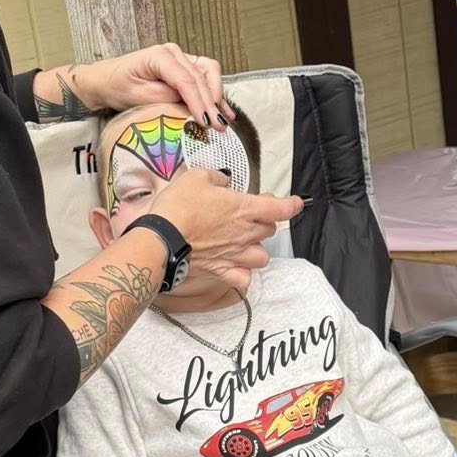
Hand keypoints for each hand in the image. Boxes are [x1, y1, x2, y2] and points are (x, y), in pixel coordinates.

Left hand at [73, 45, 233, 128]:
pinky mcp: (184, 67)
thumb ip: (165, 99)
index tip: (205, 122)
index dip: (198, 102)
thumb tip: (190, 107)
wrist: (107, 80)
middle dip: (211, 104)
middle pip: (200, 78)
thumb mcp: (138, 97)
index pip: (186, 80)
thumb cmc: (118, 87)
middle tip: (218, 127)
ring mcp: (181, 58)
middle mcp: (174, 52)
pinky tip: (225, 111)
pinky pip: (205, 77)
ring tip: (224, 120)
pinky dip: (215, 94)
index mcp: (160, 55)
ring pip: (209, 73)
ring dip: (217, 96)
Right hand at [147, 166, 300, 292]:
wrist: (161, 239)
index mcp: (244, 209)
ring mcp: (234, 255)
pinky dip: (243, 275)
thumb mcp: (196, 178)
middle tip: (251, 215)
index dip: (292, 205)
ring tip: (245, 243)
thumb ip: (216, 179)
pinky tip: (235, 267)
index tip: (295, 203)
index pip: (281, 209)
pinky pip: (243, 279)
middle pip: (269, 230)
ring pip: (261, 257)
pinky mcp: (221, 271)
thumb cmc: (178, 207)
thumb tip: (222, 182)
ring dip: (257, 249)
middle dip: (264, 221)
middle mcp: (244, 234)